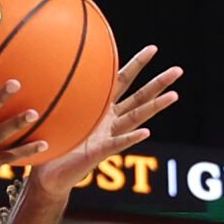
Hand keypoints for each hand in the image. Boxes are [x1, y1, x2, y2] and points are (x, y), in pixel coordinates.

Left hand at [28, 46, 182, 193]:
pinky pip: (117, 144)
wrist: (47, 175)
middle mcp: (110, 121)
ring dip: (155, 107)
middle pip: (139, 98)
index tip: (153, 48)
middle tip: (178, 70)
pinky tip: (146, 132)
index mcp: (101, 108)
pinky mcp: (100, 153)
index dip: (137, 65)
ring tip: (174, 95)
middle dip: (159, 84)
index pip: (123, 81)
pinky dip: (131, 138)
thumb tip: (45, 58)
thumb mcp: (54, 111)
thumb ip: (57, 91)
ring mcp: (108, 137)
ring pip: (136, 118)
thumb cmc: (50, 142)